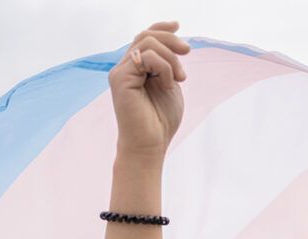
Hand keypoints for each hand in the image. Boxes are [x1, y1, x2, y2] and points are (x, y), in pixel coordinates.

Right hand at [108, 21, 190, 158]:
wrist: (150, 145)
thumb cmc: (161, 121)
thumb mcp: (170, 85)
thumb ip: (168, 64)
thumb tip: (175, 45)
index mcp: (135, 69)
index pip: (144, 37)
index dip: (160, 27)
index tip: (178, 25)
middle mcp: (124, 68)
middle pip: (146, 36)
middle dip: (171, 40)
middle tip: (187, 52)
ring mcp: (120, 72)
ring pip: (147, 43)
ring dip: (171, 58)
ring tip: (181, 78)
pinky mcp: (120, 78)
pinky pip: (147, 57)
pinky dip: (164, 67)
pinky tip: (168, 84)